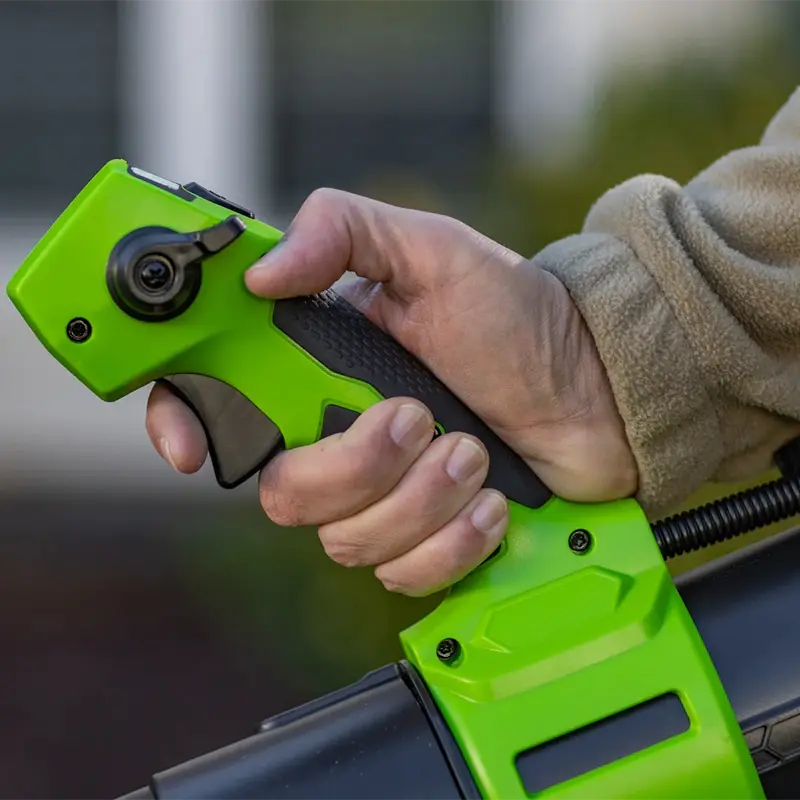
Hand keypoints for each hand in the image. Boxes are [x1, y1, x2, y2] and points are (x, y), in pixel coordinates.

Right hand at [145, 189, 636, 595]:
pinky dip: (453, 540)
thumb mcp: (431, 250)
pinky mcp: (424, 538)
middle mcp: (339, 436)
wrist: (595, 387)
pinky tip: (490, 503)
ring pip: (347, 541)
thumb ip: (344, 232)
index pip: (220, 401)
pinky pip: (404, 574)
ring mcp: (381, 495)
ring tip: (472, 450)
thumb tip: (261, 271)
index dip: (186, 424)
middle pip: (283, 492)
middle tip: (416, 416)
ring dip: (422, 497)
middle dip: (355, 465)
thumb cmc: (518, 316)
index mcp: (320, 365)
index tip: (195, 448)